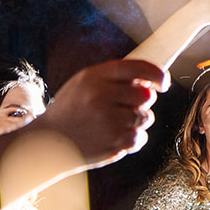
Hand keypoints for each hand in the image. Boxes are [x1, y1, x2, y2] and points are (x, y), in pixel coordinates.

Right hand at [35, 59, 166, 167]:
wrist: (46, 142)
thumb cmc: (71, 110)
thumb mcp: (84, 84)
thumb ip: (114, 78)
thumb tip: (150, 80)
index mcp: (94, 77)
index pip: (137, 67)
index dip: (156, 74)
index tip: (163, 82)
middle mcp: (101, 96)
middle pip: (146, 96)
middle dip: (142, 102)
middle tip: (125, 107)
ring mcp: (108, 120)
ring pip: (145, 117)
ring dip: (136, 121)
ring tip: (112, 124)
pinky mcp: (113, 142)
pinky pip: (140, 137)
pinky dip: (132, 139)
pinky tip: (112, 137)